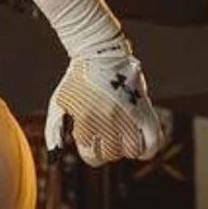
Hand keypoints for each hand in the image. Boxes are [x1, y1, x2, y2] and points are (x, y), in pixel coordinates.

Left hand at [44, 38, 162, 166]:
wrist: (99, 52)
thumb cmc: (76, 80)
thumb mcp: (58, 104)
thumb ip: (54, 131)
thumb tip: (54, 156)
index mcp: (86, 120)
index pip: (91, 156)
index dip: (90, 151)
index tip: (90, 141)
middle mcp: (108, 120)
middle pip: (111, 154)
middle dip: (106, 148)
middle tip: (104, 135)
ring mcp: (128, 115)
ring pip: (131, 150)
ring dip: (125, 148)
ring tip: (120, 136)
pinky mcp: (144, 109)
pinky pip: (153, 141)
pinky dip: (148, 149)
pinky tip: (140, 146)